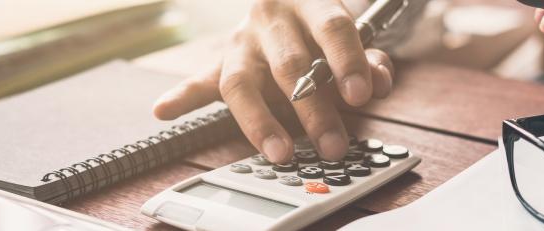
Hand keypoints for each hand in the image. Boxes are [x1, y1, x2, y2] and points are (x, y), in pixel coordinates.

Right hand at [152, 0, 394, 162]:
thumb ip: (369, 59)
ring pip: (242, 81)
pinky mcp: (220, 62)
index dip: (348, 61)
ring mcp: (241, 41)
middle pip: (289, 64)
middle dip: (313, 108)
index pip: (331, 28)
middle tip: (333, 144)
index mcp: (308, 3)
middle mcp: (270, 19)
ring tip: (279, 152)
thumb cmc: (320, 27)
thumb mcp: (350, 36)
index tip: (361, 95)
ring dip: (260, 122)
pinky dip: (182, 97)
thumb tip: (379, 83)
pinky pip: (200, 80)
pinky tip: (164, 110)